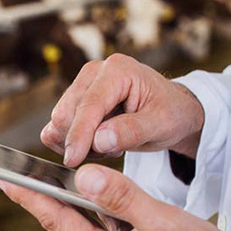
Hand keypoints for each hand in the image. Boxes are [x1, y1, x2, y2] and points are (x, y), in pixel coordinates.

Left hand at [0, 164, 230, 230]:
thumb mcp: (164, 222)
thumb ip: (123, 197)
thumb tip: (82, 177)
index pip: (58, 221)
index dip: (28, 197)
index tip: (2, 179)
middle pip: (67, 225)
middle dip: (42, 198)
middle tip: (15, 174)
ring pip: (89, 228)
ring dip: (74, 203)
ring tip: (50, 179)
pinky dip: (99, 212)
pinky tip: (98, 196)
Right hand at [41, 54, 204, 166]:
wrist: (173, 110)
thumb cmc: (171, 113)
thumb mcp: (162, 124)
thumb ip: (131, 131)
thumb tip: (99, 140)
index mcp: (118, 70)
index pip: (89, 105)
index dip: (79, 134)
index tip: (74, 160)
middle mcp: (94, 72)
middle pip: (66, 113)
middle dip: (82, 140)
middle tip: (114, 151)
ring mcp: (82, 85)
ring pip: (59, 121)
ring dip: (79, 142)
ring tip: (110, 145)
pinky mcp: (75, 99)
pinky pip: (57, 126)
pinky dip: (72, 142)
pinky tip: (97, 144)